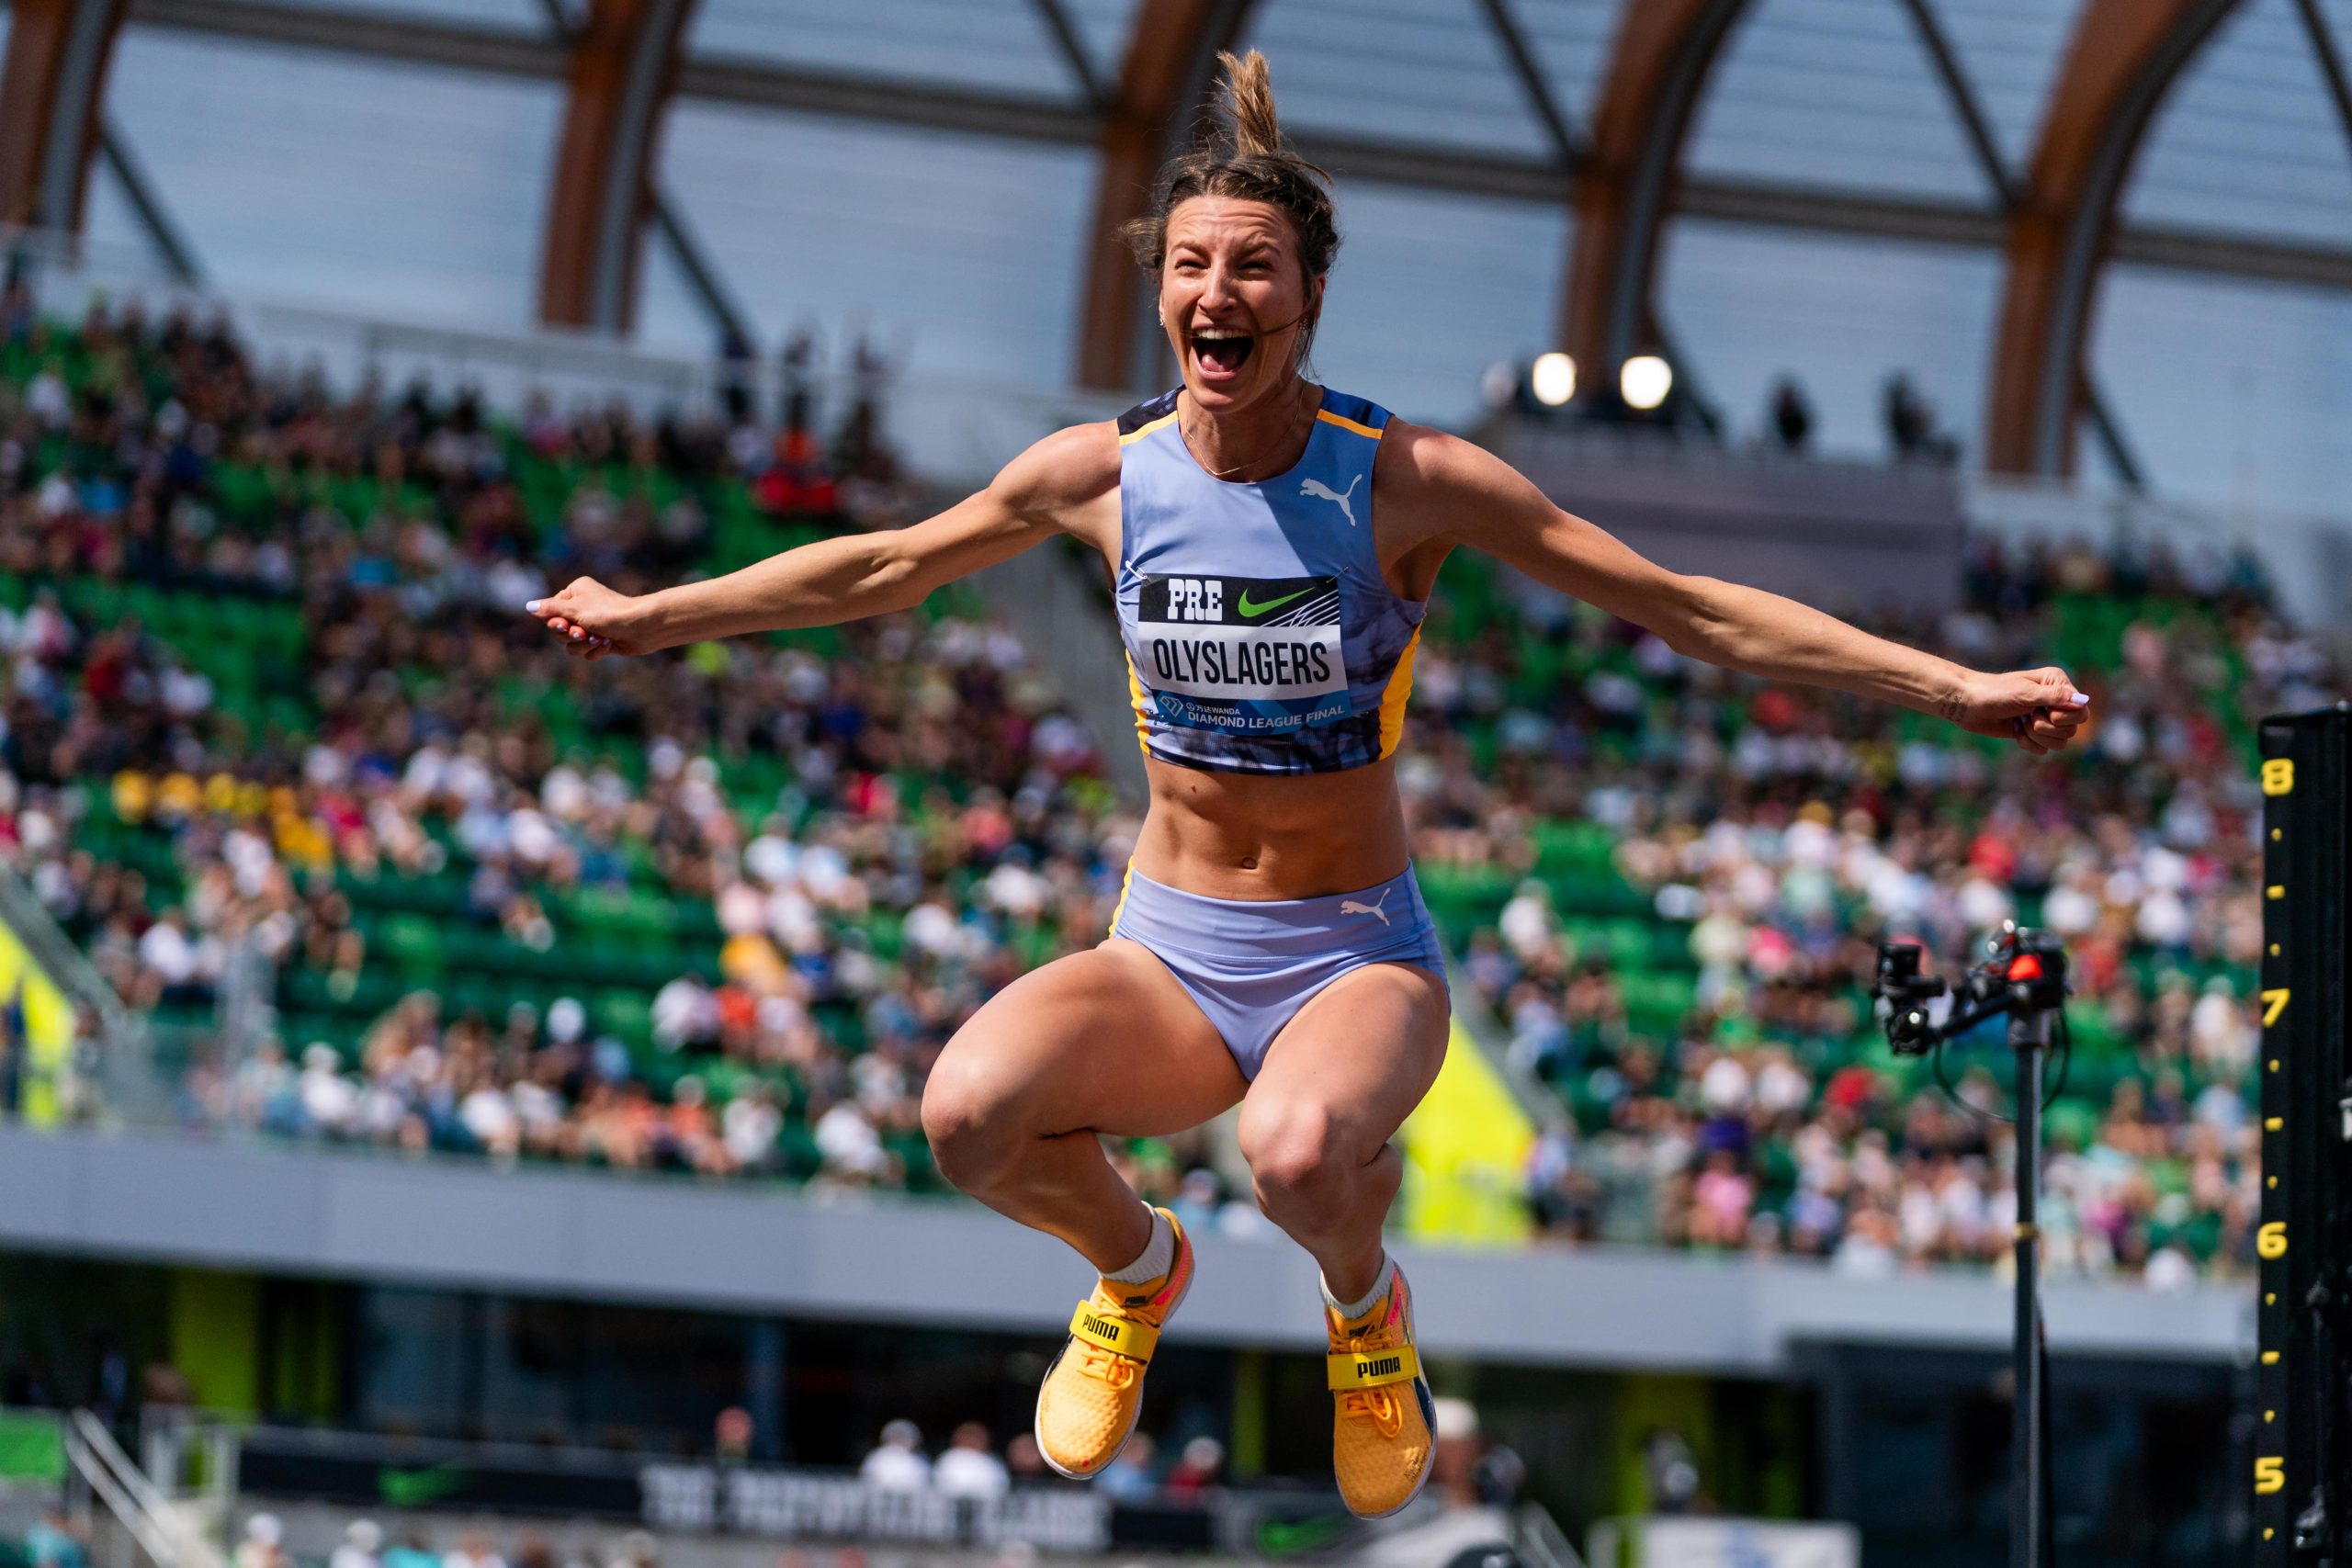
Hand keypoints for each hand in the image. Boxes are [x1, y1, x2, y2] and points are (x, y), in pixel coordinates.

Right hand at [525, 577, 650, 660]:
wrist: (643, 627)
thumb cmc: (610, 613)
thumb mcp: (575, 609)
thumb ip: (550, 609)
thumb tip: (528, 606)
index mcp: (575, 592)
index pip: (551, 612)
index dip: (556, 623)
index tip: (565, 625)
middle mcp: (582, 607)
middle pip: (559, 631)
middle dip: (572, 636)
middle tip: (583, 632)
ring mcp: (592, 625)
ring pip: (572, 644)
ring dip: (584, 645)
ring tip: (600, 638)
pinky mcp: (602, 640)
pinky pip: (587, 652)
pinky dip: (596, 650)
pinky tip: (608, 644)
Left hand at [1944, 666, 2091, 754]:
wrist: (1967, 704)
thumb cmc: (1993, 692)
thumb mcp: (2024, 693)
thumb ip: (2054, 697)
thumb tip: (2084, 701)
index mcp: (2058, 684)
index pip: (2081, 711)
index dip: (2065, 718)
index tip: (2046, 714)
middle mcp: (2056, 701)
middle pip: (2072, 730)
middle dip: (2046, 728)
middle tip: (2027, 717)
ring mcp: (2045, 718)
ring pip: (2060, 743)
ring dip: (2036, 737)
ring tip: (2019, 723)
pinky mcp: (2033, 733)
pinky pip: (2044, 750)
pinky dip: (2028, 744)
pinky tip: (2014, 731)